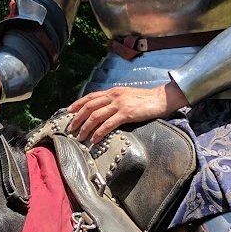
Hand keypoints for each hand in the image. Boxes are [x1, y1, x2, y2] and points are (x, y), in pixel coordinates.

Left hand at [67, 83, 188, 143]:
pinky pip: (108, 124)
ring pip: (96, 116)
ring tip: (79, 137)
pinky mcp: (126, 113)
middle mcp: (113, 96)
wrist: (161, 98)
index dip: (77, 104)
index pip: (90, 97)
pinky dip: (99, 132)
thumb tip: (103, 110)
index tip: (68, 112)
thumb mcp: (127, 96)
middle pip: (89, 106)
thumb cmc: (145, 100)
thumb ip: (115, 101)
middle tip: (70, 128)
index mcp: (112, 92)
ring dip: (85, 127)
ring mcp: (119, 104)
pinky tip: (94, 139)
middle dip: (77, 118)